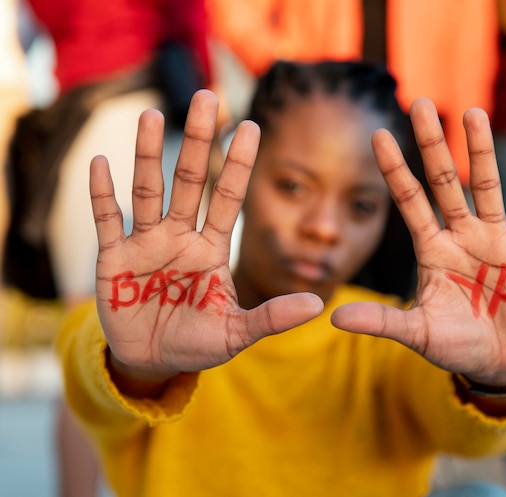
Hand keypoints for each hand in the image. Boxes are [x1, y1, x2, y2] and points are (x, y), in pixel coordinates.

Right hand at [90, 90, 322, 384]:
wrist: (154, 360)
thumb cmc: (198, 343)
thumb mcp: (237, 333)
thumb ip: (272, 317)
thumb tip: (317, 305)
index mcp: (212, 249)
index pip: (228, 198)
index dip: (239, 164)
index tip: (253, 127)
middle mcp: (180, 237)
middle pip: (191, 181)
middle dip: (200, 142)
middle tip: (208, 98)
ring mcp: (146, 244)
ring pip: (148, 191)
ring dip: (149, 155)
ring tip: (152, 115)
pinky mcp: (113, 260)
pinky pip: (107, 221)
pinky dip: (102, 195)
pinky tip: (101, 164)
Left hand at [331, 98, 505, 387]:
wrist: (496, 360)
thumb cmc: (454, 344)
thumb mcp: (416, 332)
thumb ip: (380, 322)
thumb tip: (333, 318)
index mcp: (432, 249)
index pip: (409, 200)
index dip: (394, 169)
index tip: (377, 134)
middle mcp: (461, 235)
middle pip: (445, 181)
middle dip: (433, 144)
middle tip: (421, 103)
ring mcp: (495, 240)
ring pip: (488, 187)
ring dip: (482, 152)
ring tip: (473, 114)